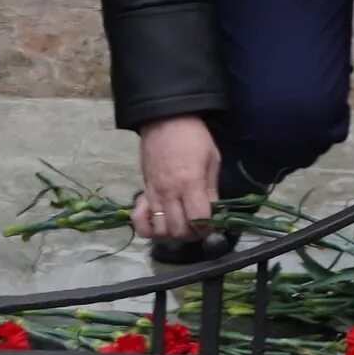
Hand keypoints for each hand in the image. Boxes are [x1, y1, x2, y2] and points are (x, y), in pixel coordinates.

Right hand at [133, 116, 221, 243]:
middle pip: (178, 231)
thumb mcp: (211, 159)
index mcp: (190, 183)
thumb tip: (214, 213)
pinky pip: (139, 221)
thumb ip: (211, 189)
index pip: (198, 220)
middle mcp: (169, 193)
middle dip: (192, 234)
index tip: (213, 222)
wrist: (165, 120)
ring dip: (172, 234)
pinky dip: (148, 229)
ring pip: (159, 231)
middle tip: (199, 226)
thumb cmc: (194, 137)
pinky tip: (160, 224)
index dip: (208, 227)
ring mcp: (154, 194)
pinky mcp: (144, 191)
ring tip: (182, 225)